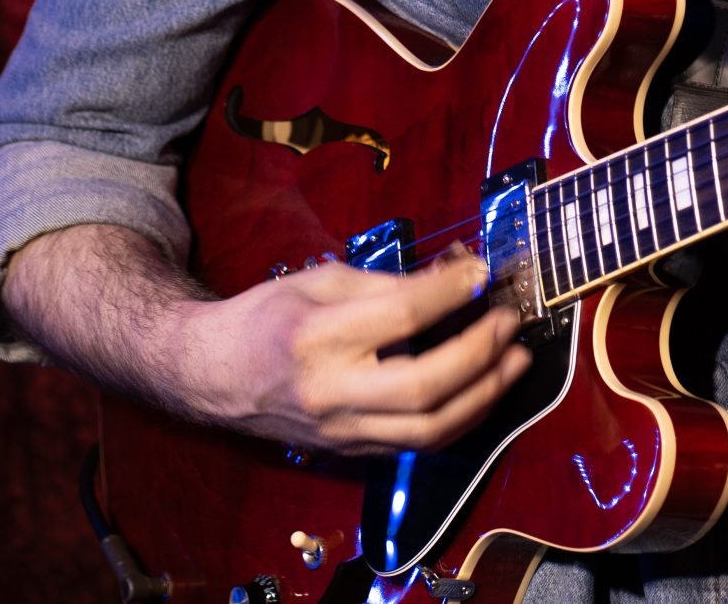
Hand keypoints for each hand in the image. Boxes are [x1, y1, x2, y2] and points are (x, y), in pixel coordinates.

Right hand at [164, 248, 532, 455]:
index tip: (484, 272)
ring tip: (515, 362)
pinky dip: (459, 420)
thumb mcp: (320, 279)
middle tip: (510, 324)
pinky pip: (417, 446)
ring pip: (429, 431)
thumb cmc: (266, 316)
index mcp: (317, 336)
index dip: (453, 292)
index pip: (403, 315)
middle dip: (480, 354)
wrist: (213, 375)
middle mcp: (331, 391)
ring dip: (484, 396)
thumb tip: (457, 275)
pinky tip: (482, 391)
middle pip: (425, 386)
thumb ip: (389, 283)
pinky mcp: (350, 455)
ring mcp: (341, 432)